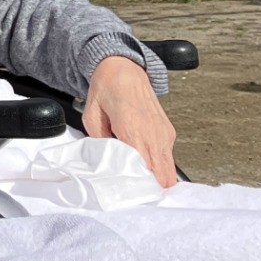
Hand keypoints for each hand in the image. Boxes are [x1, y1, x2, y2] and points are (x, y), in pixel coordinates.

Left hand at [82, 55, 177, 186]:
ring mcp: (164, 133)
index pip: (145, 171)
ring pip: (169, 171)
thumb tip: (105, 164)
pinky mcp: (169, 132)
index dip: (138, 186)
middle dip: (150, 188)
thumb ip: (99, 142)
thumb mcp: (91, 115)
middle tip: (134, 192)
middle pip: (163, 178)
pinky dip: (159, 166)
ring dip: (156, 179)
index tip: (129, 194)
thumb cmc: (106, 88)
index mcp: (133, 130)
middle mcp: (154, 134)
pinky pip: (168, 158)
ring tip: (138, 181)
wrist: (124, 67)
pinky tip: (144, 165)